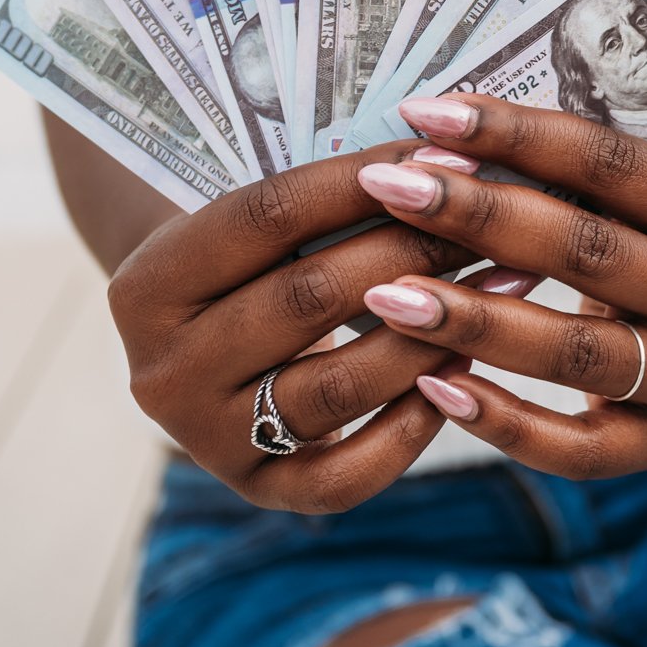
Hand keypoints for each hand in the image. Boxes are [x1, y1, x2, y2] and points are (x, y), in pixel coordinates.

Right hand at [108, 142, 507, 511]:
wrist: (198, 350)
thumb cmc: (247, 264)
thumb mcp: (247, 225)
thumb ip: (320, 195)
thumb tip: (443, 154)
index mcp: (147, 285)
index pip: (267, 216)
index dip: (361, 181)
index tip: (446, 158)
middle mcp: (165, 371)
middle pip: (308, 297)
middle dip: (412, 253)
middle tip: (488, 225)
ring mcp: (207, 440)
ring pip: (340, 386)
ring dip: (432, 334)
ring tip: (499, 290)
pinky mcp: (257, 492)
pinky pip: (347, 474)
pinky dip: (412, 427)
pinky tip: (464, 375)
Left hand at [354, 96, 646, 477]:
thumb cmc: (635, 234)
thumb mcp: (625, 195)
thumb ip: (554, 170)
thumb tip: (432, 136)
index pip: (611, 164)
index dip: (514, 135)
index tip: (426, 116)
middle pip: (588, 252)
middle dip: (476, 216)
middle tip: (391, 190)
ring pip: (574, 353)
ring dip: (471, 321)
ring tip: (388, 296)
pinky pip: (575, 448)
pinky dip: (501, 419)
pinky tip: (432, 387)